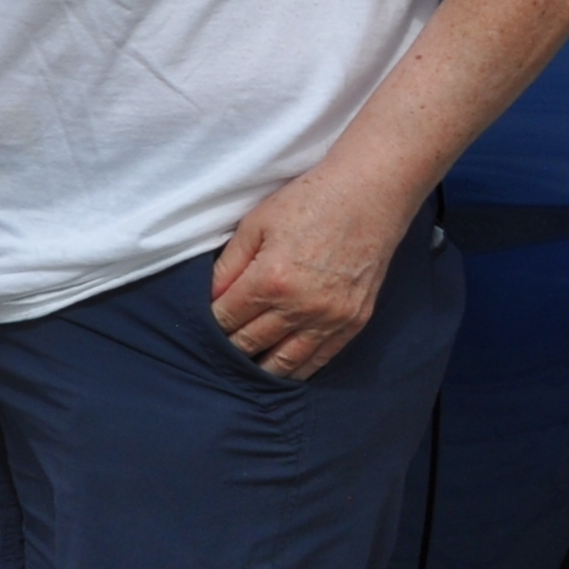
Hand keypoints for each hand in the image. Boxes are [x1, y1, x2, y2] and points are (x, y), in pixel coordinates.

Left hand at [207, 165, 415, 381]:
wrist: (369, 196)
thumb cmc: (308, 203)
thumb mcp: (254, 226)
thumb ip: (227, 267)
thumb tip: (209, 300)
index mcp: (270, 281)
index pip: (226, 320)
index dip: (210, 325)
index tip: (199, 328)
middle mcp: (301, 307)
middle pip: (251, 343)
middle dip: (230, 348)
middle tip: (216, 351)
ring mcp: (331, 318)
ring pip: (285, 361)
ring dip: (261, 368)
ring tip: (242, 370)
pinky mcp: (354, 322)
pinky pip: (321, 358)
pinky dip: (298, 369)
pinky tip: (283, 372)